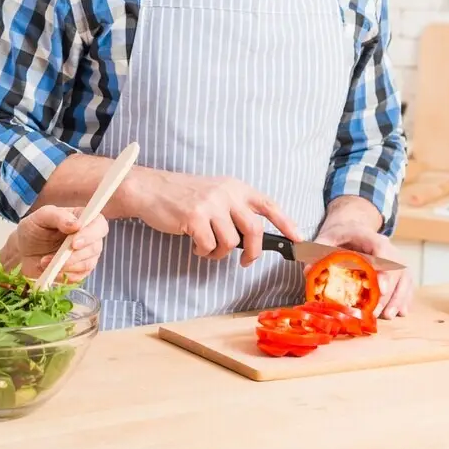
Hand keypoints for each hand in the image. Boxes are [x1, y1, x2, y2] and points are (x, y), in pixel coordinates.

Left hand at [12, 206, 108, 282]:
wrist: (22, 250)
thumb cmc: (33, 229)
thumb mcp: (41, 217)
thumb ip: (59, 217)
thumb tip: (77, 225)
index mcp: (83, 218)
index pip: (99, 224)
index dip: (90, 235)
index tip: (74, 243)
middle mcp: (89, 237)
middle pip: (95, 247)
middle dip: (75, 255)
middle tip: (55, 257)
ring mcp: (86, 256)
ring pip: (87, 264)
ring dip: (66, 266)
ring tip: (44, 262)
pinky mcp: (79, 272)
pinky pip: (78, 277)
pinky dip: (63, 275)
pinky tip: (50, 270)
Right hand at [127, 169, 300, 265]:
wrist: (151, 189)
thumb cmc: (182, 195)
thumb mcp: (214, 192)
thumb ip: (234, 208)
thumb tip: (253, 237)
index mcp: (235, 187)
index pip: (268, 205)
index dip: (286, 223)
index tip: (297, 238)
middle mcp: (227, 193)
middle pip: (254, 230)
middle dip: (253, 252)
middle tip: (246, 261)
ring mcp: (211, 204)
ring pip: (230, 243)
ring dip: (219, 253)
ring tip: (207, 247)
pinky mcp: (195, 217)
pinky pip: (209, 247)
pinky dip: (203, 252)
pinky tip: (194, 245)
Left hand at [313, 221, 411, 318]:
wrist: (354, 227)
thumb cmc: (340, 234)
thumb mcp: (326, 237)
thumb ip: (318, 252)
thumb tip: (308, 271)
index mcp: (370, 237)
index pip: (382, 250)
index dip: (384, 270)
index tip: (381, 288)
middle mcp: (388, 247)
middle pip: (396, 269)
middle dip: (388, 293)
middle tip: (377, 312)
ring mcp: (396, 258)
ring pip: (404, 278)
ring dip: (398, 298)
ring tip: (388, 316)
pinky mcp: (398, 269)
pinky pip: (406, 283)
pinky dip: (404, 297)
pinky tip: (401, 312)